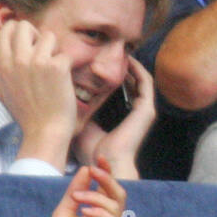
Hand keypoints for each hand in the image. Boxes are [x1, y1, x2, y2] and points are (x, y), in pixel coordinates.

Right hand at [0, 19, 75, 171]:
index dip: (17, 30)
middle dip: (36, 34)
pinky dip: (67, 66)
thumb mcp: (9, 88)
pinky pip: (65, 54)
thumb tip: (17, 50)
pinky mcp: (57, 66)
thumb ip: (11, 67)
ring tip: (54, 70)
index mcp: (5, 65)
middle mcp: (19, 60)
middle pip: (25, 25)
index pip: (5, 30)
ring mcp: (38, 62)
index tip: (27, 41)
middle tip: (43, 52)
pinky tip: (63, 82)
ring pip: (49, 36)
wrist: (44, 131)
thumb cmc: (29, 114)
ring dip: (54, 50)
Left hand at [38, 157, 125, 216]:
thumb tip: (86, 169)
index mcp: (96, 212)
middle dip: (107, 179)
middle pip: (118, 194)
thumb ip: (74, 193)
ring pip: (116, 206)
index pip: (107, 188)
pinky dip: (100, 213)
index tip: (99, 157)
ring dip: (97, 196)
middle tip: (94, 170)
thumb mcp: (63, 212)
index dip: (106, 172)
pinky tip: (85, 212)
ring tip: (77, 197)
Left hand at [74, 56, 154, 180]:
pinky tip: (127, 61)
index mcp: (123, 116)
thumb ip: (82, 109)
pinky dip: (138, 70)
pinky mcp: (147, 110)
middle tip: (110, 53)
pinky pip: (146, 83)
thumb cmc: (92, 151)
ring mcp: (143, 111)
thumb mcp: (84, 123)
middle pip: (132, 83)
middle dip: (122, 67)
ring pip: (141, 80)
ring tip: (120, 53)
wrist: (104, 163)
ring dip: (132, 66)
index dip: (112, 76)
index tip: (100, 63)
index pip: (121, 91)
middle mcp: (136, 112)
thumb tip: (69, 91)